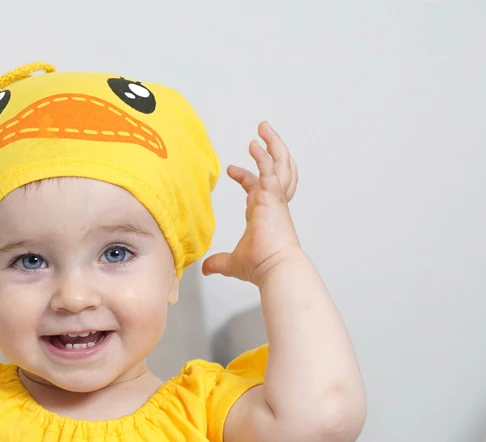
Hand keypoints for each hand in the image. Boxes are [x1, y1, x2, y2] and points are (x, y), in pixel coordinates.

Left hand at [202, 121, 302, 285]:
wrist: (275, 267)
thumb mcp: (233, 262)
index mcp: (265, 213)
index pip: (257, 187)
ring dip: (272, 143)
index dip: (245, 177)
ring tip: (263, 127)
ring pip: (279, 163)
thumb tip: (206, 269)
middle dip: (272, 149)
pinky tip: (255, 144)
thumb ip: (219, 262)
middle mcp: (273, 202)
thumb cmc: (261, 265)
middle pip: (278, 168)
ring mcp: (275, 198)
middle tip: (263, 133)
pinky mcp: (273, 197)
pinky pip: (269, 169)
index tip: (231, 171)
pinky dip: (263, 155)